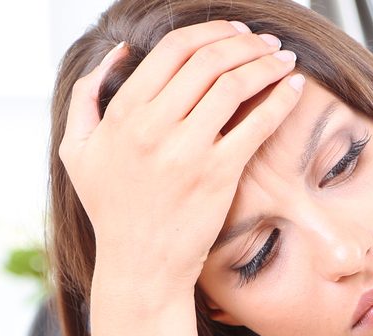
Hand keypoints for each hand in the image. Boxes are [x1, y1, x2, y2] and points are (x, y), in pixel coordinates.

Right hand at [57, 20, 304, 303]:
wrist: (140, 266)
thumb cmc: (112, 210)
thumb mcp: (78, 151)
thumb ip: (87, 96)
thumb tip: (118, 52)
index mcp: (123, 113)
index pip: (172, 50)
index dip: (209, 32)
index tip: (232, 32)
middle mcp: (153, 126)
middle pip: (208, 60)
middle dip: (244, 42)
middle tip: (266, 41)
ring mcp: (186, 150)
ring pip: (234, 84)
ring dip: (266, 63)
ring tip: (283, 58)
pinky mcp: (217, 175)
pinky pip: (256, 124)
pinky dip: (280, 99)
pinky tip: (293, 87)